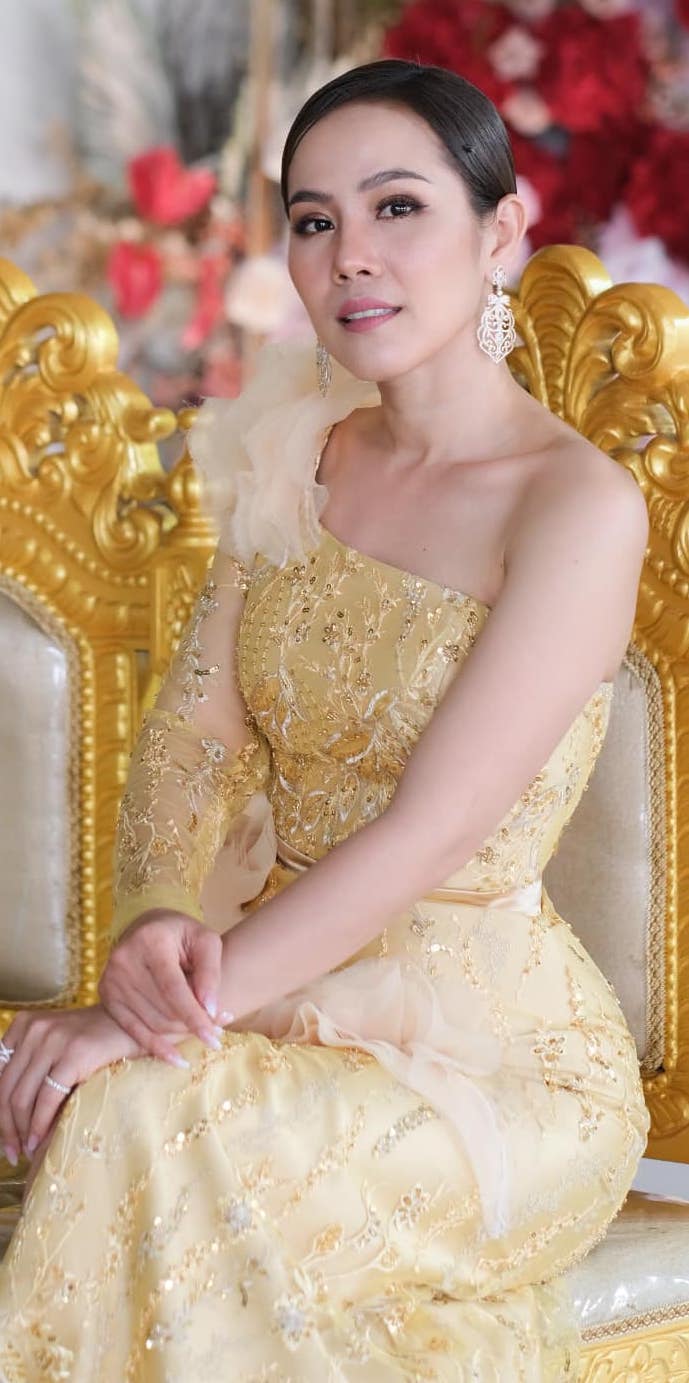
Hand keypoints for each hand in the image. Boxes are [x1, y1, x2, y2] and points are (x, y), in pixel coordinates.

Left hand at [0, 1004, 141, 1165]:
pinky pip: (47, 1098)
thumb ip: (32, 1063)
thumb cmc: (97, 1041)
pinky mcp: (74, 1054)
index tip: (4, 1133)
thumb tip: (9, 1114)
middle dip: (5, 1127)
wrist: (137, 1026)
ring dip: (20, 1131)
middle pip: (6, 1088)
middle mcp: (35, 1029)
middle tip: (10, 1153)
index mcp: (25, 1024)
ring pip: (22, 1097)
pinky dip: (39, 1125)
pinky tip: (39, 1140)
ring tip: (25, 1150)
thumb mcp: (57, 1042)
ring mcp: (54, 1040)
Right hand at [98, 909, 229, 1064]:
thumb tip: (210, 1010)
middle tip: (217, 1030)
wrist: (148, 927)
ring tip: (203, 1030)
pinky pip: (133, 1030)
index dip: (195, 1016)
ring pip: (152, 1023)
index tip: (216, 1038)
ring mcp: (111, 979)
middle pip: (163, 1010)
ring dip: (180, 1033)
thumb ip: (211, 972)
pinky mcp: (106, 995)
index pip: (173, 989)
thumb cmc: (182, 935)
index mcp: (150, 941)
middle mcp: (124, 959)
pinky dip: (157, 1047)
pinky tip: (178, 1059)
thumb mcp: (206, 941)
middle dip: (192, 1024)